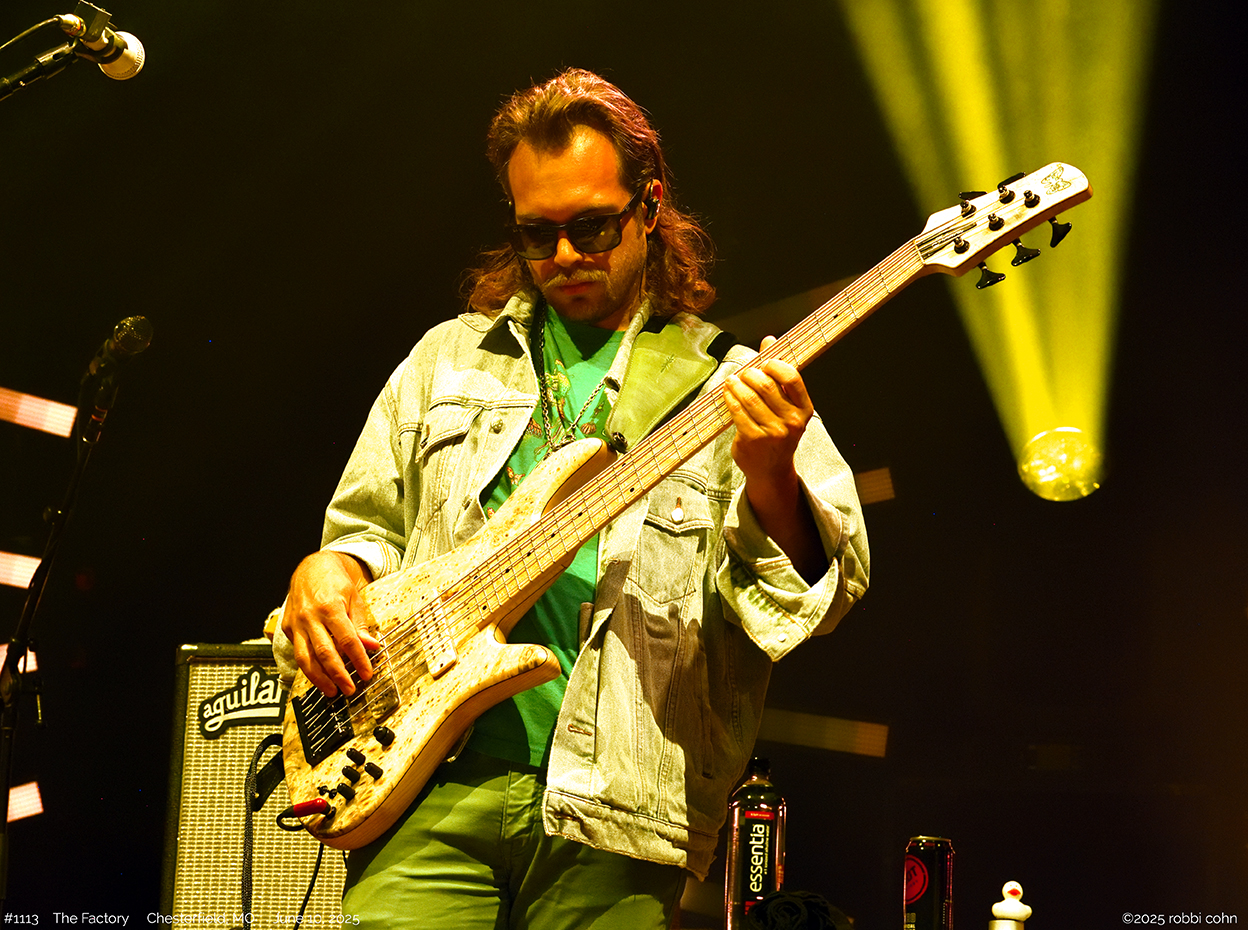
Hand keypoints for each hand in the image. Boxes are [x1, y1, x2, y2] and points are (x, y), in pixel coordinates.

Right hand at [281, 550, 380, 696]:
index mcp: (330, 606)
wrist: (311, 568)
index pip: (347, 640)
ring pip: (305, 658)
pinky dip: (308, 667)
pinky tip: (319, 677)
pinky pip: (298, 652)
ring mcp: (296, 623)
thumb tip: (371, 646)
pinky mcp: (288, 628)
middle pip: (324, 653)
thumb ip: (361, 624)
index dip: (358, 660)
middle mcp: (310, 616)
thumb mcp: (354, 598)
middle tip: (349, 689)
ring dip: (319, 679)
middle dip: (338, 675)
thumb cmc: (335, 582)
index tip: (366, 674)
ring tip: (332, 691)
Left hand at [723, 336, 825, 582]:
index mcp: (804, 409)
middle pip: (766, 385)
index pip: (792, 377)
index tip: (763, 363)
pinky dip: (730, 398)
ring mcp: (773, 432)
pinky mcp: (753, 439)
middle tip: (743, 374)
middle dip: (750, 374)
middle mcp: (792, 421)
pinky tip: (727, 393)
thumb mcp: (784, 405)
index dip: (775, 364)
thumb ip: (777, 373)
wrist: (771, 470)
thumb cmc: (778, 431)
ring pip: (749, 397)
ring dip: (736, 384)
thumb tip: (769, 340)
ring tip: (732, 381)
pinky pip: (737, 411)